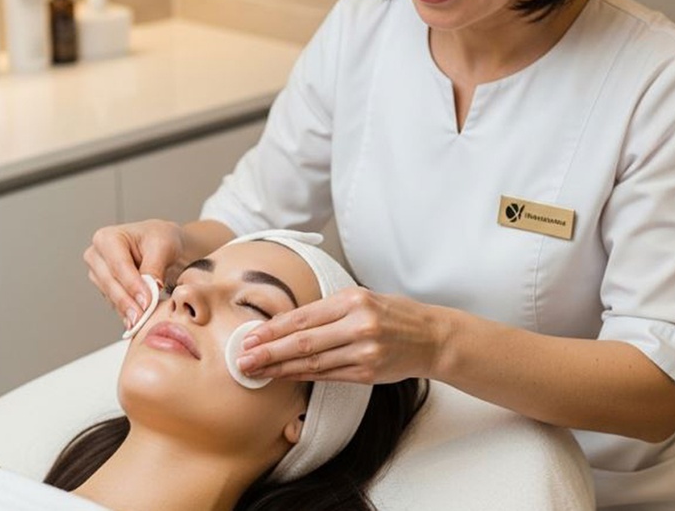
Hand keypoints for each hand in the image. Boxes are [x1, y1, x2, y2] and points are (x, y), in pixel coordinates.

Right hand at [84, 219, 184, 329]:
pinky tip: (138, 321)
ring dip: (127, 310)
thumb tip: (151, 287)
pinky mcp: (105, 289)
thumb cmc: (159, 238)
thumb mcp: (163, 246)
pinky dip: (127, 313)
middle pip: (110, 283)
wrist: (161, 246)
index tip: (146, 301)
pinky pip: (115, 304)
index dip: (132, 285)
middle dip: (128, 302)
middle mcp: (96, 255)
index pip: (118, 265)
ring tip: (143, 321)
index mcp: (107, 238)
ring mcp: (98, 274)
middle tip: (143, 316)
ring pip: (110, 296)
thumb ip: (155, 266)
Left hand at [236, 288, 440, 383]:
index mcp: (353, 301)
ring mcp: (364, 352)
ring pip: (313, 363)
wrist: (431, 337)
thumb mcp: (362, 299)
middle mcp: (358, 326)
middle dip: (268, 353)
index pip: (303, 317)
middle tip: (243, 360)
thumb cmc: (393, 314)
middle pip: (303, 343)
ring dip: (280, 369)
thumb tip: (284, 324)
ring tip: (257, 372)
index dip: (272, 330)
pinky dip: (303, 377)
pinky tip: (285, 376)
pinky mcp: (368, 373)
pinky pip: (328, 376)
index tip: (250, 338)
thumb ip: (328, 310)